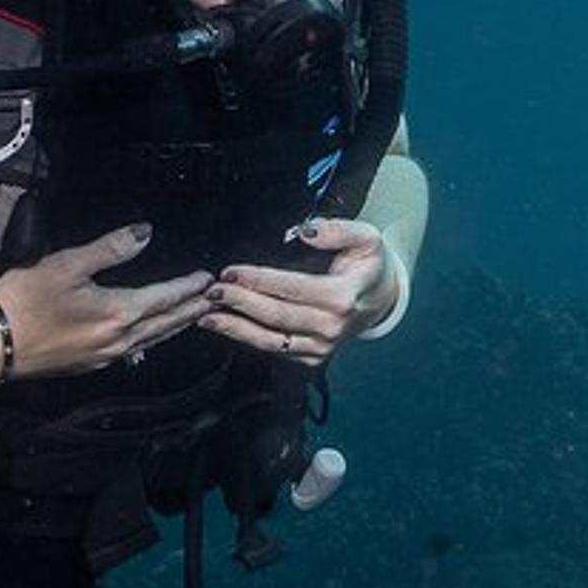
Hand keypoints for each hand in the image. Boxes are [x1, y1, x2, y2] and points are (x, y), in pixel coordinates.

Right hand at [0, 223, 213, 378]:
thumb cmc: (25, 300)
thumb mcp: (68, 264)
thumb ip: (110, 249)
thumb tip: (145, 233)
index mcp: (119, 312)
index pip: (165, 298)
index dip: (188, 287)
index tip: (208, 278)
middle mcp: (120, 339)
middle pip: (166, 323)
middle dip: (191, 309)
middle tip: (213, 300)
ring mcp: (106, 356)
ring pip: (153, 340)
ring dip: (174, 327)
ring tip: (190, 317)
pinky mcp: (90, 364)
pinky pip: (134, 351)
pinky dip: (152, 340)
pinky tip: (150, 338)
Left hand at [201, 217, 400, 366]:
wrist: (380, 300)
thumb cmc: (369, 265)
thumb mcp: (366, 238)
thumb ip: (337, 230)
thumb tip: (304, 231)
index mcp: (342, 297)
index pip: (292, 288)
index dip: (258, 280)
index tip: (231, 271)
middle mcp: (331, 326)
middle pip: (276, 315)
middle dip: (239, 303)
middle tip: (212, 292)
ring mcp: (322, 346)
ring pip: (270, 340)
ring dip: (235, 328)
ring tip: (207, 317)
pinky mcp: (312, 357)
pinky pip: (274, 349)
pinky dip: (247, 338)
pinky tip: (227, 326)